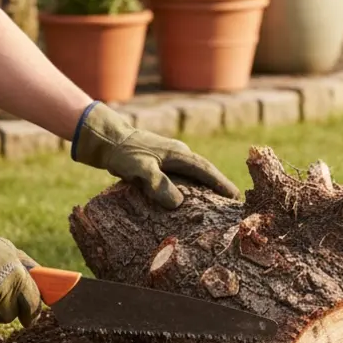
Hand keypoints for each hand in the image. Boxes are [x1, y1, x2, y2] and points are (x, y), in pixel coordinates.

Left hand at [70, 101, 239, 208]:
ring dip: (205, 186)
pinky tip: (188, 198)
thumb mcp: (140, 169)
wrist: (106, 140)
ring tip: (215, 203)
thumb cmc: (124, 153)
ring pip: (193, 173)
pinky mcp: (161, 162)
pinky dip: (190, 186)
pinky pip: (182, 176)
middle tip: (232, 203)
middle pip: (204, 171)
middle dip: (219, 185)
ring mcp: (170, 157)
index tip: (235, 197)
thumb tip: (179, 203)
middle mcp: (179, 154)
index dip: (221, 184)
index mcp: (179, 154)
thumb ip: (158, 184)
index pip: (206, 171)